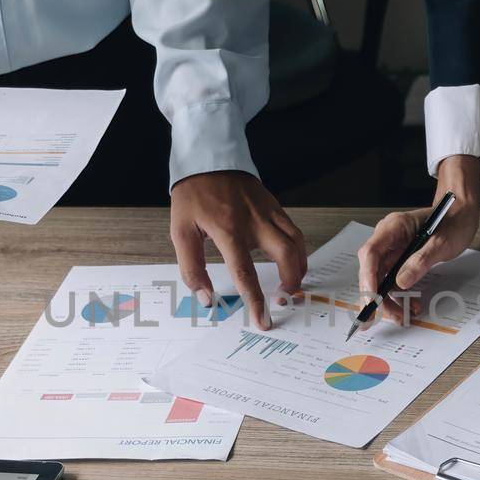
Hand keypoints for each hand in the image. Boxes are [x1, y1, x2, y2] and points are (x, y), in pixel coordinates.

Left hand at [170, 171, 305, 329]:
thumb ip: (191, 267)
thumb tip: (205, 297)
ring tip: (291, 283)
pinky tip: (290, 259)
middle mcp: (253, 221)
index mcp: (228, 230)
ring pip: (297, 243)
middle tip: (283, 299)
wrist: (208, 159)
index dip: (256, 300)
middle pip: (286, 256)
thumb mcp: (180, 231)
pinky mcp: (275, 205)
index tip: (263, 320)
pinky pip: (293, 230)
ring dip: (299, 267)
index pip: (246, 273)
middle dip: (290, 282)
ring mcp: (268, 212)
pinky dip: (297, 249)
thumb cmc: (193, 196)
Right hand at [356, 157, 479, 325]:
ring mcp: (393, 250)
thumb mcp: (442, 243)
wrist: (462, 213)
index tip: (372, 299)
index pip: (370, 253)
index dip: (367, 278)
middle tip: (376, 319)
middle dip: (374, 296)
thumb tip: (402, 283)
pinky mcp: (400, 260)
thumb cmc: (453, 221)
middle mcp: (388, 239)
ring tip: (403, 316)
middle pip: (371, 270)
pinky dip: (400, 296)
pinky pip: (394, 281)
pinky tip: (411, 306)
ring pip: (381, 280)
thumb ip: (421, 261)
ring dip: (389, 300)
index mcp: (393, 227)